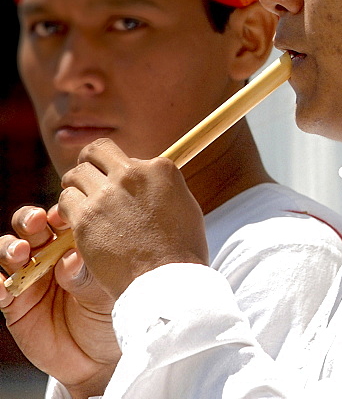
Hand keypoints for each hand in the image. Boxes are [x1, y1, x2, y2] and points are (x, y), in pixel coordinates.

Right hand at [0, 205, 119, 396]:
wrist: (99, 359)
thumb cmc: (112, 317)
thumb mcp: (106, 295)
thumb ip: (87, 277)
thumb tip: (71, 258)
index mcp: (78, 244)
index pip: (65, 219)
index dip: (61, 212)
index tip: (65, 215)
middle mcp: (51, 255)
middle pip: (31, 227)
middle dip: (30, 220)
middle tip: (37, 223)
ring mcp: (30, 278)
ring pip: (10, 250)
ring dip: (10, 247)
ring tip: (21, 253)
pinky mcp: (14, 304)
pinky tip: (4, 285)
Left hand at [58, 137, 209, 299]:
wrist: (168, 281)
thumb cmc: (182, 251)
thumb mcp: (184, 207)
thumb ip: (162, 188)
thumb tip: (149, 182)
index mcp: (161, 169)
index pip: (131, 157)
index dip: (123, 171)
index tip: (121, 187)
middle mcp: (132, 174)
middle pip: (97, 151)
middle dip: (90, 164)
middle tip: (90, 182)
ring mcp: (107, 194)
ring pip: (74, 175)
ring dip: (76, 188)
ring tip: (82, 206)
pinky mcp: (86, 217)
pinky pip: (64, 202)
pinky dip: (67, 211)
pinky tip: (76, 224)